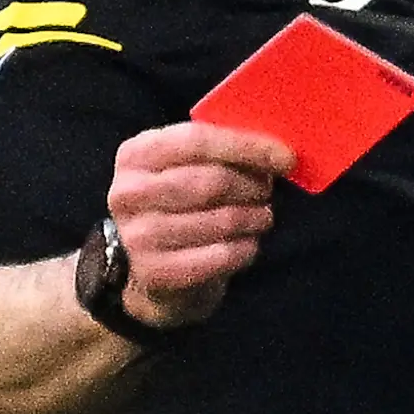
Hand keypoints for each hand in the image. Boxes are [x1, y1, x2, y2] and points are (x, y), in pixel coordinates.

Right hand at [104, 122, 293, 328]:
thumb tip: (276, 150)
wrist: (148, 269)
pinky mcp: (156, 273)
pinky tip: (248, 243)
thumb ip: (222, 151)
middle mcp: (128, 193)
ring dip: (254, 218)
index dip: (246, 147)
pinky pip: (220, 257)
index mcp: (135, 154)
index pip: (196, 140)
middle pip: (210, 181)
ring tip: (261, 216)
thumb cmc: (179, 206)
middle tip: (268, 192)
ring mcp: (137, 236)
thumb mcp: (186, 168)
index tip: (285, 157)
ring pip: (221, 220)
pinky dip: (246, 248)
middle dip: (252, 186)